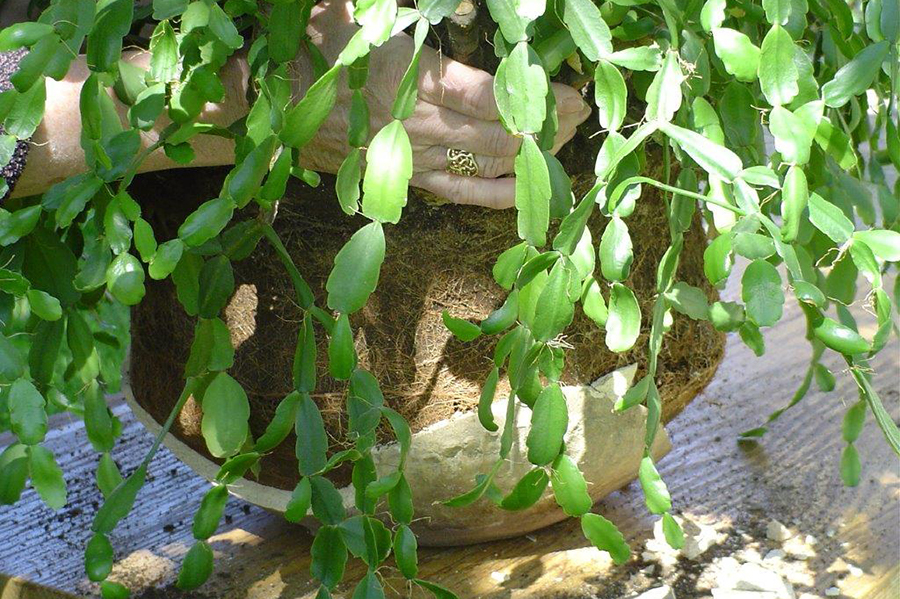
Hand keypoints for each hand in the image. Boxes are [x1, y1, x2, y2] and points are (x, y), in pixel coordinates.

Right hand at [299, 1, 590, 208]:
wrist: (270, 99)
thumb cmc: (317, 45)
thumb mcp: (362, 11)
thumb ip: (408, 11)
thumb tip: (463, 4)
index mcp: (411, 77)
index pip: (491, 96)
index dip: (536, 99)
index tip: (569, 94)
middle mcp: (417, 124)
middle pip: (497, 135)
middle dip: (544, 128)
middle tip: (575, 117)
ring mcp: (411, 158)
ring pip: (484, 167)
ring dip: (528, 160)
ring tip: (560, 148)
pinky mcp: (403, 180)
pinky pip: (457, 194)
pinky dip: (494, 196)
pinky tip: (525, 194)